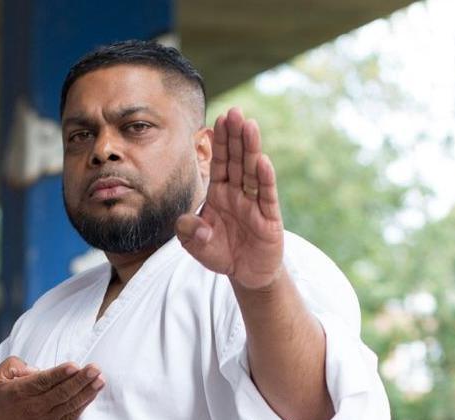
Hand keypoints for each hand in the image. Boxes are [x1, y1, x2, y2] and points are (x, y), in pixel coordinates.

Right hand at [0, 356, 104, 419]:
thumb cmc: (2, 407)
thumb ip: (12, 365)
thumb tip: (34, 368)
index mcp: (20, 393)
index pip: (43, 382)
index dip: (60, 374)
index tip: (74, 366)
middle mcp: (35, 408)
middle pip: (61, 392)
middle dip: (80, 380)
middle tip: (95, 369)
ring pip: (71, 404)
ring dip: (87, 391)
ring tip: (100, 380)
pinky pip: (73, 415)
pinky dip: (84, 404)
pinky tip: (93, 393)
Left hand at [176, 107, 283, 290]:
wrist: (245, 274)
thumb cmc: (220, 253)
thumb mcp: (195, 245)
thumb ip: (188, 232)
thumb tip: (186, 222)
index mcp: (220, 193)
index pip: (220, 162)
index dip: (220, 141)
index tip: (220, 118)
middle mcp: (238, 193)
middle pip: (237, 160)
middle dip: (236, 136)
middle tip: (236, 111)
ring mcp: (254, 204)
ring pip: (252, 172)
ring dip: (251, 149)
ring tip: (250, 126)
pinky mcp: (268, 219)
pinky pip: (266, 196)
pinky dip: (264, 179)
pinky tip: (262, 160)